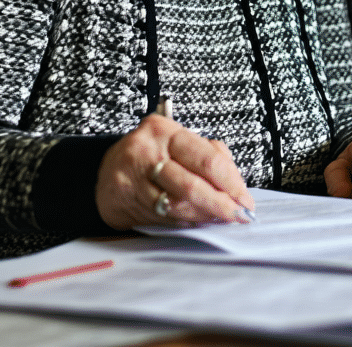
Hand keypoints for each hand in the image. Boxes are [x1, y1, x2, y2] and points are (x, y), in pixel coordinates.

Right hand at [95, 114, 254, 228]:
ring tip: (221, 218)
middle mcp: (147, 151)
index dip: (231, 183)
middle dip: (221, 204)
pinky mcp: (125, 200)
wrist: (105, 169)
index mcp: (166, 131)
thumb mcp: (178, 142)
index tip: (245, 199)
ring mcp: (133, 178)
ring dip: (205, 216)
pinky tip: (197, 220)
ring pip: (178, 204)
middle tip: (239, 215)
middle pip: (192, 185)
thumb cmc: (151, 154)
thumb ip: (209, 155)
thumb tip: (236, 184)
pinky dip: (185, 221)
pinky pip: (163, 216)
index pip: (207, 160)